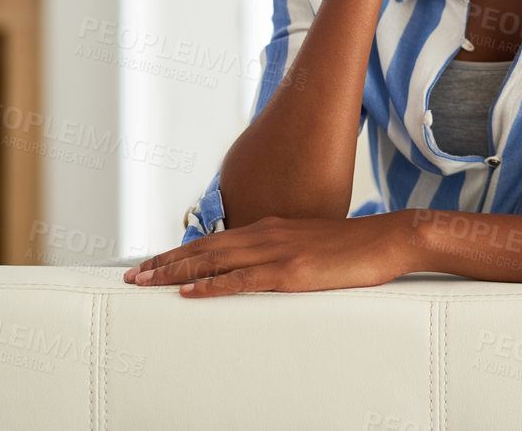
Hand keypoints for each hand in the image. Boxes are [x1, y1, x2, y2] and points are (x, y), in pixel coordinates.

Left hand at [123, 212, 416, 296]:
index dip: (180, 252)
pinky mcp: (290, 270)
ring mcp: (277, 251)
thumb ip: (284, 255)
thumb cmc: (355, 248)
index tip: (153, 263)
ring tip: (146, 281)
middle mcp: (266, 234)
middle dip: (165, 261)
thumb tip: (263, 272)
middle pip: (204, 249)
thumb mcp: (311, 248)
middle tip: (132, 274)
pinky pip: (242, 280)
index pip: (214, 242)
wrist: (389, 239)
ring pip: (213, 261)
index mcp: (270, 229)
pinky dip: (211, 286)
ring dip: (176, 272)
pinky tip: (190, 292)